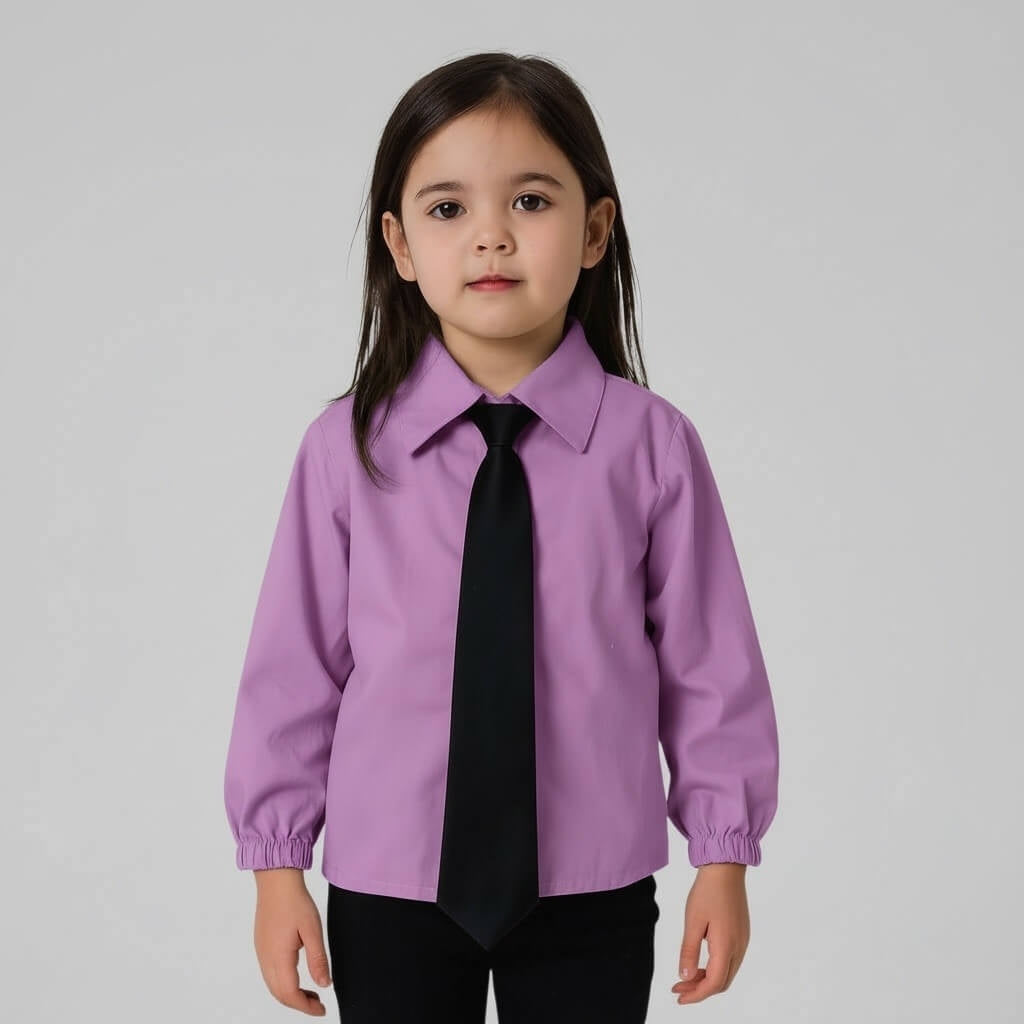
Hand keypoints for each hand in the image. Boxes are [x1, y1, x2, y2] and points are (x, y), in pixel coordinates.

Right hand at [253, 869, 332, 1015]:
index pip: (290, 994)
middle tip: (318, 1004)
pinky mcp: (261, 945)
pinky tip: (297, 975)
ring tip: (311, 993)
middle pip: (279, 994)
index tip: (321, 1010)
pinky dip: (283, 983)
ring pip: (273, 985)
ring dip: (290, 994)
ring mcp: (261, 952)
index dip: (306, 1007)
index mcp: (278, 957)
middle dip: (298, 1004)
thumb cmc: (294, 901)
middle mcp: (266, 959)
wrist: (276, 880)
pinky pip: (270, 974)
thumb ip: (318, 959)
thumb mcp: (313, 930)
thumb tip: (325, 984)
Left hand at [670, 863, 749, 1004]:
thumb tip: (686, 977)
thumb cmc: (707, 892)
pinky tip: (701, 963)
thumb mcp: (693, 922)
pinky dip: (715, 968)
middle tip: (678, 988)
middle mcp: (739, 947)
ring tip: (686, 977)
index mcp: (727, 946)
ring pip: (727, 972)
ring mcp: (743, 940)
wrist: (725, 868)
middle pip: (722, 982)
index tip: (679, 997)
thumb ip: (689, 952)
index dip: (697, 995)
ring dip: (707, 979)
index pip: (714, 983)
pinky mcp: (742, 933)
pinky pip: (730, 960)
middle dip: (700, 990)